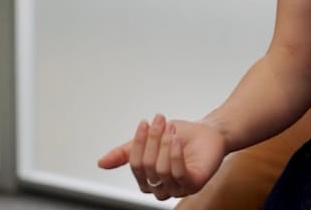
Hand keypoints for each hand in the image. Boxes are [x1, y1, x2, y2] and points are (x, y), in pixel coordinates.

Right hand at [97, 113, 225, 200]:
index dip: (138, 143)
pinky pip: (179, 174)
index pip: (135, 165)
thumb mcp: (149, 140)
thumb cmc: (182, 136)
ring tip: (171, 130)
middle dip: (153, 141)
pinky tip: (176, 141)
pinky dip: (175, 155)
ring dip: (165, 146)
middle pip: (148, 167)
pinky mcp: (193, 185)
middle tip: (160, 122)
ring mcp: (177, 188)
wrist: (209, 133)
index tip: (145, 122)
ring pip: (161, 171)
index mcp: (148, 179)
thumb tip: (101, 162)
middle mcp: (161, 188)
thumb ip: (125, 152)